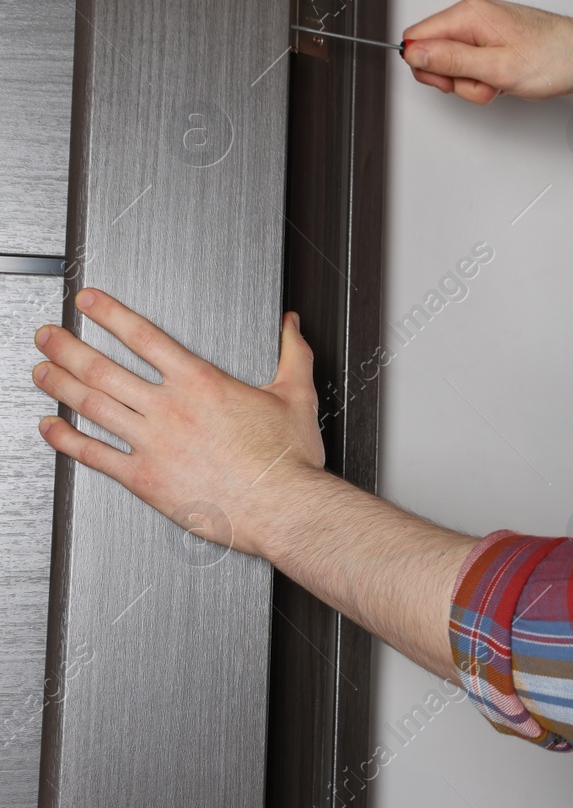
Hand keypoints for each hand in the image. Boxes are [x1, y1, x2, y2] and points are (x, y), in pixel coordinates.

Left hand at [31, 289, 325, 558]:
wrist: (282, 505)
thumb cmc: (286, 459)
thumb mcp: (297, 394)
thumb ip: (293, 354)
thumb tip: (291, 327)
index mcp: (201, 383)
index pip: (144, 336)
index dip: (109, 314)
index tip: (88, 302)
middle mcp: (169, 409)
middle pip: (104, 368)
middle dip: (68, 347)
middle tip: (48, 335)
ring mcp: (152, 443)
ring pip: (92, 406)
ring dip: (59, 385)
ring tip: (41, 370)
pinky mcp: (145, 478)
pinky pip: (94, 454)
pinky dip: (65, 440)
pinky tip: (50, 429)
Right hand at [401, 0, 572, 104]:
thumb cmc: (556, 58)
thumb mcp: (498, 67)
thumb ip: (452, 61)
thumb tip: (414, 53)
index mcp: (470, 14)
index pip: (418, 36)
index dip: (426, 65)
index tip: (448, 81)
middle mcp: (476, 17)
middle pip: (436, 53)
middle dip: (455, 78)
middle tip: (483, 83)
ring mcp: (486, 32)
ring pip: (457, 66)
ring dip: (476, 84)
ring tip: (503, 82)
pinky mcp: (497, 45)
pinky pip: (476, 67)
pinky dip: (488, 81)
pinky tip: (508, 81)